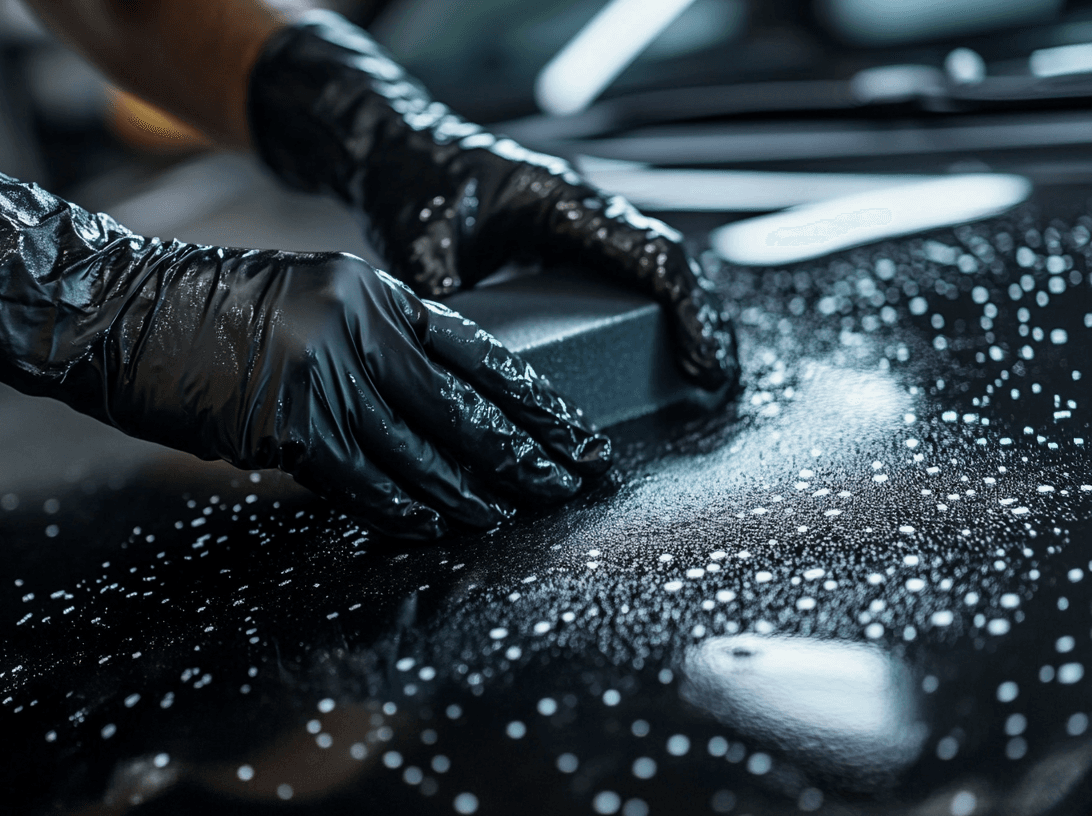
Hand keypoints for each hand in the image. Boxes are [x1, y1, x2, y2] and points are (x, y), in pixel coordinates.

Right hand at [0, 144, 610, 538]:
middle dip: (526, 451)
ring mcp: (325, 375)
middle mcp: (359, 327)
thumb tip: (428, 404)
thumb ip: (368, 342)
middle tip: (573, 481)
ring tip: (512, 514)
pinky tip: (437, 525)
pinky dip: (403, 507)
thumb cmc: (203, 309)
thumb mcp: (304, 299)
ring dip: (471, 491)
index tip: (574, 430)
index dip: (532, 398)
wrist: (116, 309)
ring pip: (422, 450)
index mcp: (371, 290)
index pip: (476, 350)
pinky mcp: (287, 424)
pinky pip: (364, 479)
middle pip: (464, 404)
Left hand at [248, 11, 737, 391]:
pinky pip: (626, 272)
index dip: (686, 311)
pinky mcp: (564, 241)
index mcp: (562, 199)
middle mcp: (582, 206)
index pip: (649, 254)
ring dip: (685, 314)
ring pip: (654, 266)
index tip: (702, 363)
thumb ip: (441, 294)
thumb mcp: (423, 239)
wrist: (399, 146)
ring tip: (704, 374)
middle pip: (668, 262)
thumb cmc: (415, 178)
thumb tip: (452, 356)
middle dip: (702, 319)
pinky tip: (658, 350)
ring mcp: (578, 222)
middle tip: (717, 379)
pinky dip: (652, 308)